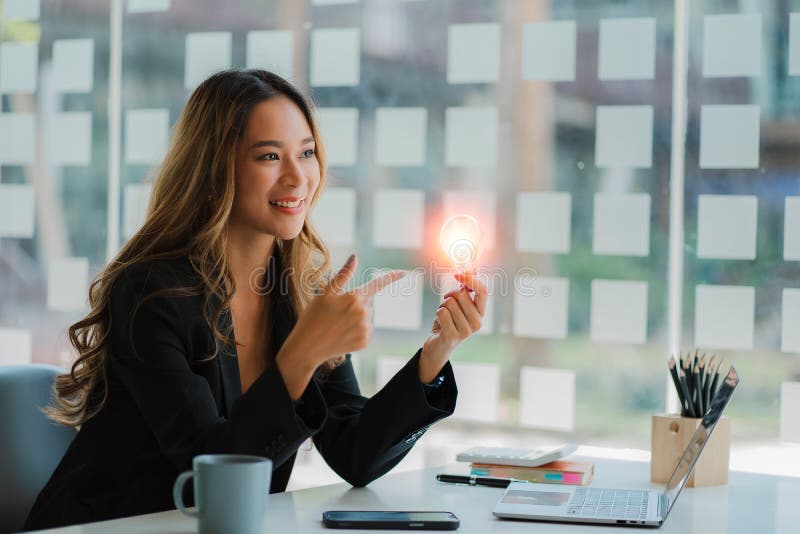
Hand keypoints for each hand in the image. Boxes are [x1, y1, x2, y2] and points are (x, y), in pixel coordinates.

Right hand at [276, 254, 404, 398]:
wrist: (307, 348)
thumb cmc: (313, 316)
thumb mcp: (324, 293)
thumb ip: (343, 275)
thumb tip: (354, 257)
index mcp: (355, 297)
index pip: (377, 284)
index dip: (391, 278)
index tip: (404, 273)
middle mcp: (364, 313)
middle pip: (368, 302)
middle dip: (357, 303)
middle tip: (336, 311)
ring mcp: (365, 329)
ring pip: (368, 316)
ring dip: (357, 317)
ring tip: (338, 324)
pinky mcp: (365, 341)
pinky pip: (367, 330)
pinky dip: (358, 330)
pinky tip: (343, 333)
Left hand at [419, 272, 486, 382]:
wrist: (438, 346)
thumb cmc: (449, 321)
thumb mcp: (458, 303)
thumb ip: (465, 286)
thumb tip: (471, 266)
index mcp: (481, 313)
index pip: (483, 291)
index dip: (470, 279)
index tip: (456, 273)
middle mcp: (478, 323)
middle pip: (462, 294)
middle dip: (450, 296)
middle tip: (447, 306)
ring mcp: (467, 331)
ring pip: (450, 302)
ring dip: (442, 306)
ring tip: (444, 317)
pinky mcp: (453, 336)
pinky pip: (442, 312)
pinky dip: (437, 314)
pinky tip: (440, 324)